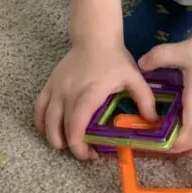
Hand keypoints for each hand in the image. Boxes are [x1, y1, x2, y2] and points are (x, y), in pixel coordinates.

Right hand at [34, 43, 157, 160]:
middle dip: (71, 146)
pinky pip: (39, 108)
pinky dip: (41, 123)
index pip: (76, 126)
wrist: (94, 37)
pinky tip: (50, 129)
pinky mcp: (49, 85)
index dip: (79, 146)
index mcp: (89, 93)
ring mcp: (56, 89)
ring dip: (54, 137)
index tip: (92, 155)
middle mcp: (68, 93)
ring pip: (46, 121)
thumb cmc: (114, 59)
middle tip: (85, 151)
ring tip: (68, 143)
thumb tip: (152, 121)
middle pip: (60, 128)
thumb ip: (145, 99)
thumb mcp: (133, 77)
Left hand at [139, 29, 191, 153]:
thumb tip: (141, 65)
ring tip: (171, 129)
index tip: (156, 143)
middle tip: (160, 138)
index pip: (190, 137)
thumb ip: (159, 57)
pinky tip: (180, 111)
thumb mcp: (182, 50)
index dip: (174, 146)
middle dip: (180, 146)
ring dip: (191, 138)